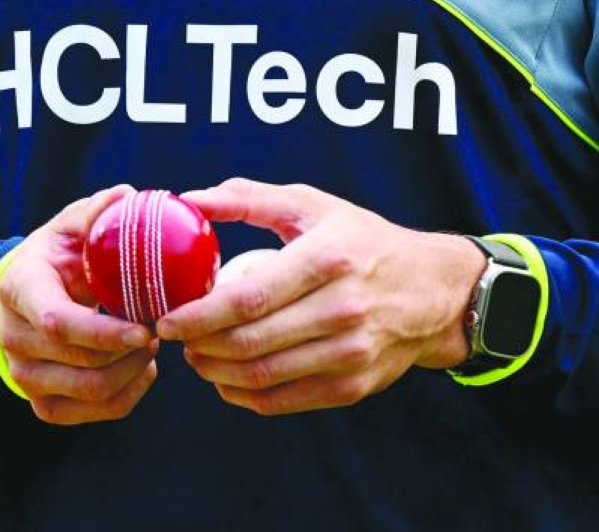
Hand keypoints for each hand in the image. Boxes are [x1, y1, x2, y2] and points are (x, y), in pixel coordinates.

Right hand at [0, 185, 158, 425]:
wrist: (23, 296)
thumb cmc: (55, 254)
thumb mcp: (69, 225)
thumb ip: (95, 211)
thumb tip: (128, 195)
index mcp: (20, 288)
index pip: (58, 322)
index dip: (105, 332)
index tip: (147, 328)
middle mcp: (15, 337)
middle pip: (81, 361)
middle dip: (131, 350)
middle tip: (161, 328)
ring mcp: (25, 374)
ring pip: (89, 391)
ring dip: (132, 372)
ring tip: (152, 344)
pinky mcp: (40, 400)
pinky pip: (88, 414)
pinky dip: (125, 397)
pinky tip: (142, 371)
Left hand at [157, 177, 482, 415]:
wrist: (432, 290)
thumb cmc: (361, 239)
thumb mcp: (312, 205)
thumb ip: (248, 198)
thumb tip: (189, 198)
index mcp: (327, 258)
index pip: (249, 298)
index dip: (199, 314)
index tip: (166, 317)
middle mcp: (342, 308)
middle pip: (250, 342)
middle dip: (199, 344)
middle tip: (173, 337)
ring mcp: (349, 353)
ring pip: (263, 376)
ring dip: (215, 372)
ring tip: (195, 355)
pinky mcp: (353, 386)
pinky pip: (284, 401)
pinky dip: (244, 395)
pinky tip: (225, 378)